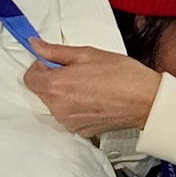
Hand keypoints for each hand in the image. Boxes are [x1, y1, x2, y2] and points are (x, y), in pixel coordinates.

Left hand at [24, 40, 161, 136]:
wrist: (146, 101)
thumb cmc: (122, 75)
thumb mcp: (87, 54)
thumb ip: (56, 51)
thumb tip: (35, 45)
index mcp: (56, 86)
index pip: (29, 77)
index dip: (40, 66)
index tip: (54, 63)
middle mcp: (58, 108)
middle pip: (42, 92)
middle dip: (53, 80)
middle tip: (78, 72)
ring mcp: (69, 122)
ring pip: (55, 105)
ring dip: (65, 95)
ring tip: (89, 86)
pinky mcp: (81, 131)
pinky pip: (69, 116)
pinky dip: (76, 108)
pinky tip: (94, 99)